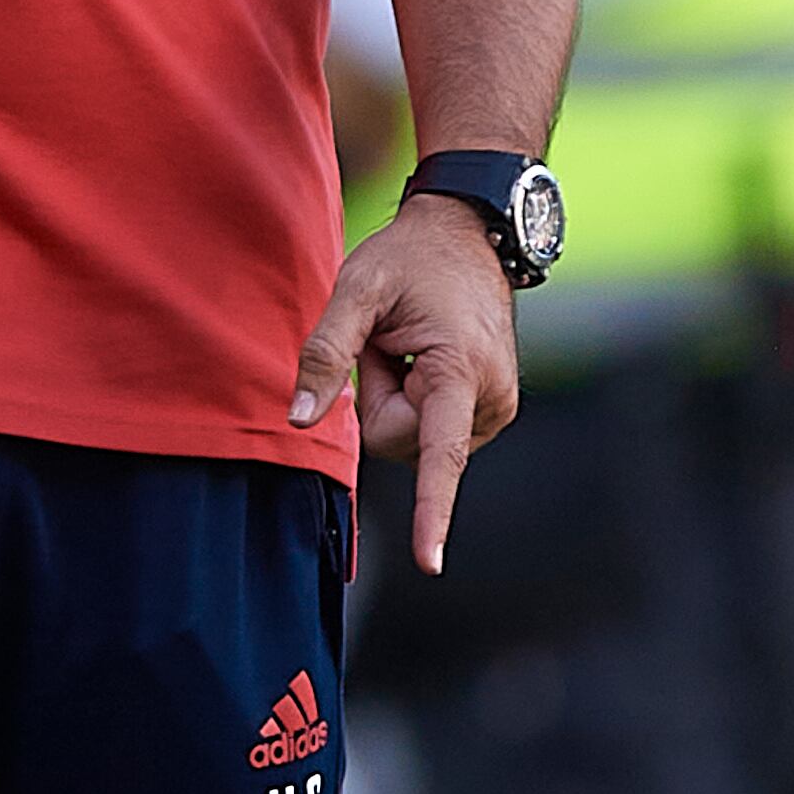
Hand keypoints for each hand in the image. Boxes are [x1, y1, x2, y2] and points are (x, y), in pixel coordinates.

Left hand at [289, 191, 520, 575]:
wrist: (470, 232)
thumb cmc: (409, 257)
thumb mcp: (357, 289)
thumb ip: (325, 355)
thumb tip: (297, 421)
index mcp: (460, 370)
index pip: (439, 453)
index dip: (430, 512)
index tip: (430, 561)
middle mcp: (490, 400)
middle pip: (399, 443)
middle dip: (379, 398)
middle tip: (389, 340)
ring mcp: (495, 408)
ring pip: (413, 440)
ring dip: (398, 396)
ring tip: (411, 342)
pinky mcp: (490, 410)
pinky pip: (428, 430)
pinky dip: (415, 397)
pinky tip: (424, 354)